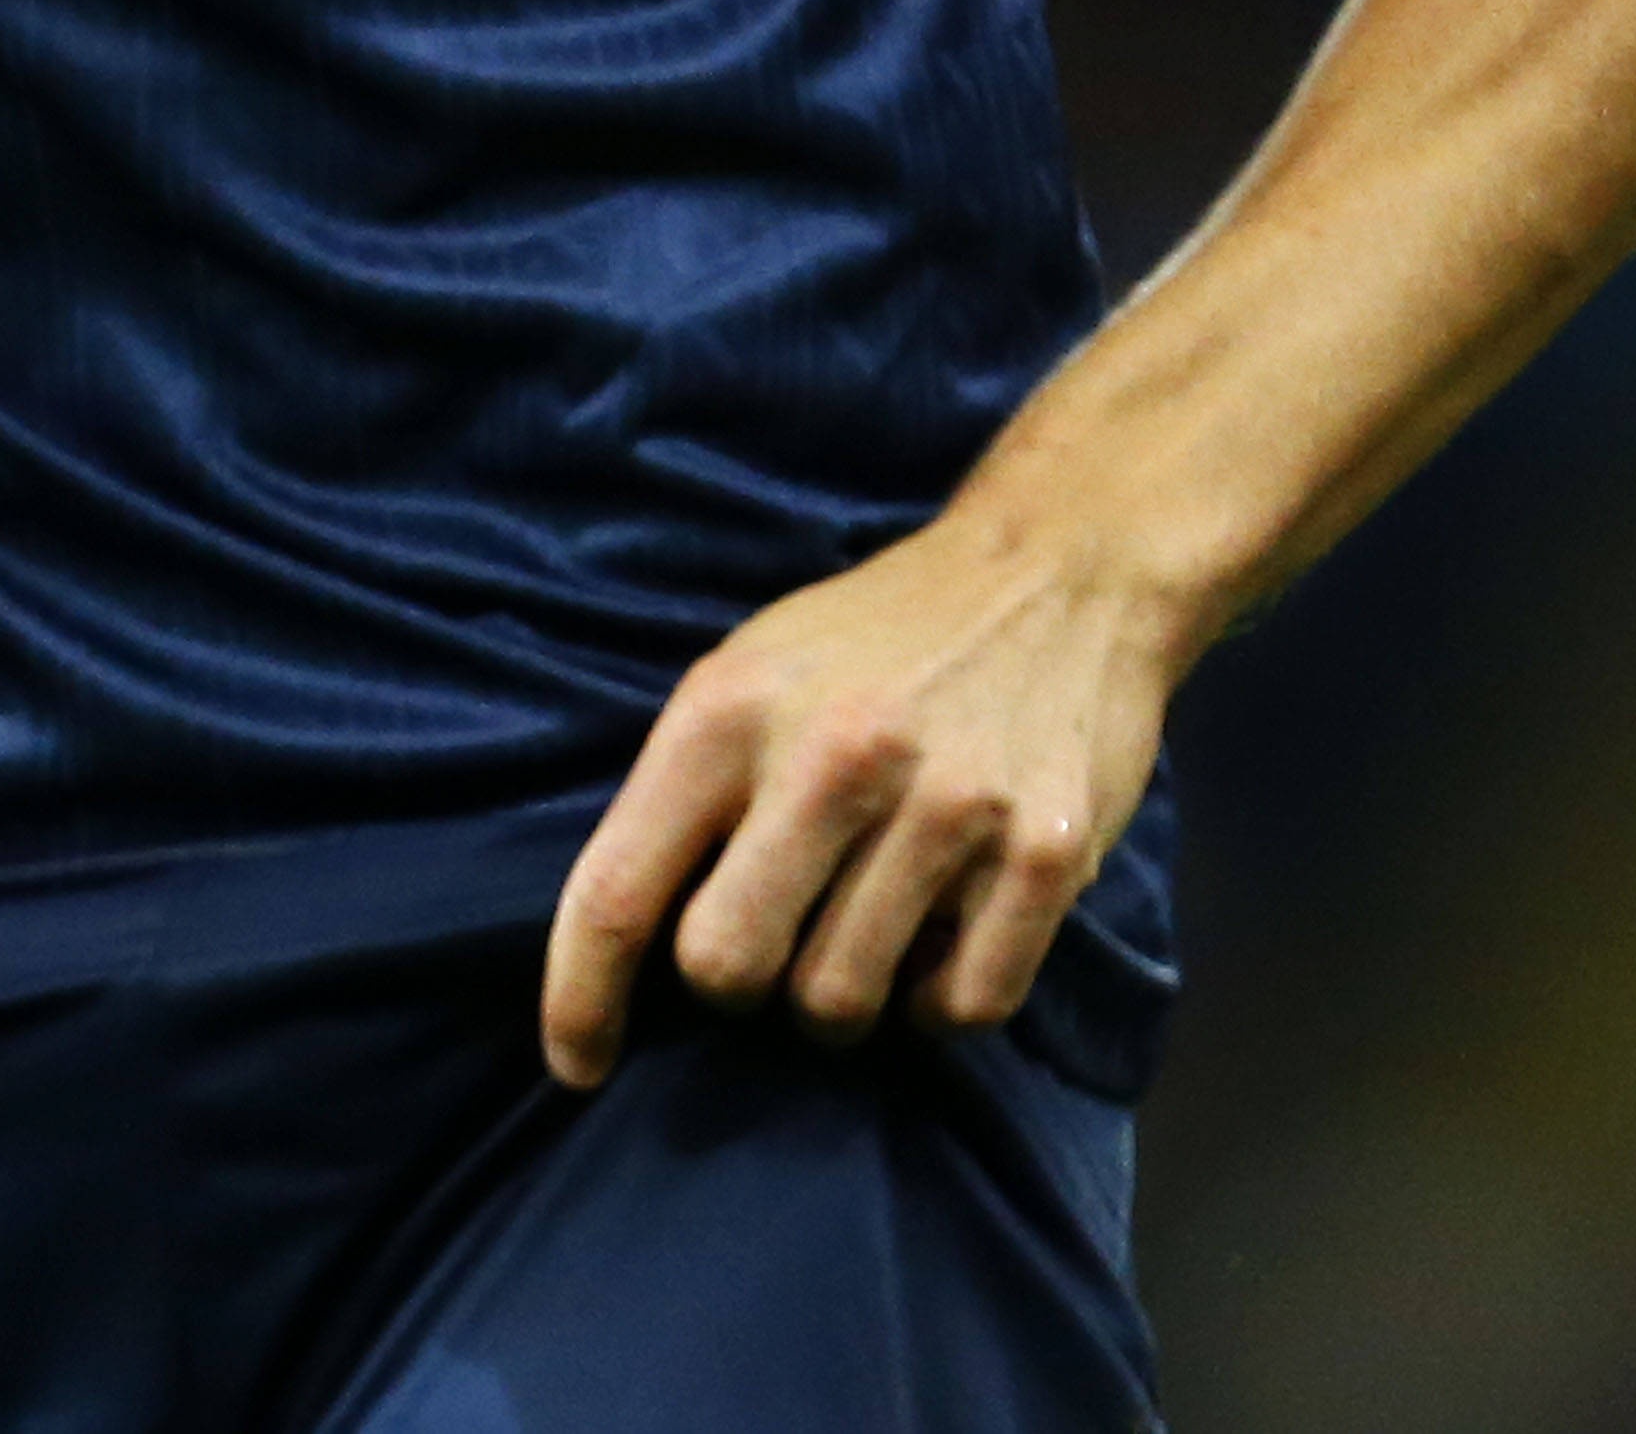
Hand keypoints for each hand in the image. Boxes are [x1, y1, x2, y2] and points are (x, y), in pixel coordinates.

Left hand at [536, 500, 1194, 1089]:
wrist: (1057, 569)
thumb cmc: (876, 640)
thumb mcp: (748, 673)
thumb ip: (686, 795)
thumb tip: (626, 951)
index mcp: (730, 711)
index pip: (618, 893)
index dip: (580, 1001)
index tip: (577, 1067)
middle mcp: (834, 757)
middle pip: (726, 970)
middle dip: (737, 984)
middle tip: (773, 942)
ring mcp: (947, 808)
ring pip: (840, 1003)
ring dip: (841, 996)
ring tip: (866, 926)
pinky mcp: (1045, 851)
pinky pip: (963, 1006)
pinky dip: (940, 1001)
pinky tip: (942, 939)